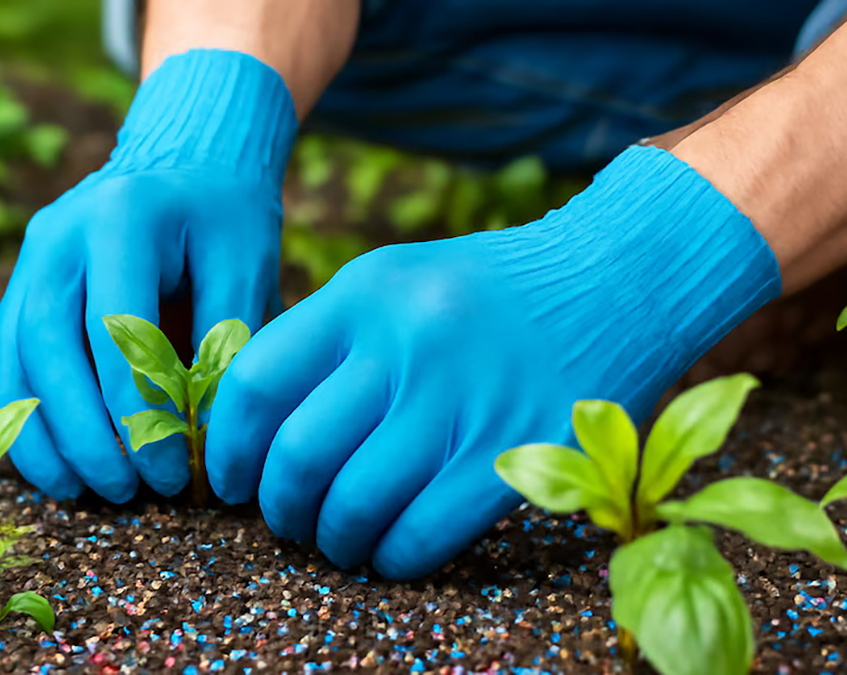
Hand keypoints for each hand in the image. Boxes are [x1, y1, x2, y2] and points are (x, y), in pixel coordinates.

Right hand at [0, 50, 296, 501]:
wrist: (187, 160)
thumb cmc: (227, 218)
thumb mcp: (247, 266)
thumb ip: (227, 345)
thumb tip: (208, 445)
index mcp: (122, 216)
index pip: (119, 329)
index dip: (144, 411)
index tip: (177, 469)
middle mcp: (59, 234)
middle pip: (52, 348)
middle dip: (88, 433)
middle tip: (130, 490)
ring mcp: (30, 258)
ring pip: (17, 358)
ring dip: (46, 436)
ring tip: (88, 492)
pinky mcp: (21, 285)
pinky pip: (7, 360)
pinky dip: (24, 418)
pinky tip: (54, 468)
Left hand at [206, 146, 781, 578]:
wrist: (617, 276)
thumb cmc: (491, 290)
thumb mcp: (398, 281)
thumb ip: (328, 339)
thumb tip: (256, 426)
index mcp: (364, 293)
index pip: (257, 382)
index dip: (229, 448)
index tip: (232, 480)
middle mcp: (407, 342)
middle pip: (299, 454)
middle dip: (280, 508)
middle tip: (287, 521)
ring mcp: (463, 398)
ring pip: (356, 502)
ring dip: (334, 539)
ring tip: (339, 539)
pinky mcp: (517, 451)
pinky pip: (423, 532)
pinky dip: (392, 556)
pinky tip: (391, 550)